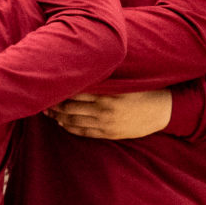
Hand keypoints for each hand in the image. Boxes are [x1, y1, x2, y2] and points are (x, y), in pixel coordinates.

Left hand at [44, 90, 173, 141]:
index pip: (76, 92)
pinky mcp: (109, 133)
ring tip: (48, 112)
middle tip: (42, 100)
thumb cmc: (143, 90)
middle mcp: (104, 110)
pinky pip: (84, 132)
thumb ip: (104, 80)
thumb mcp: (124, 81)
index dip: (60, 91)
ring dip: (59, 117)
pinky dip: (70, 127)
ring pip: (74, 121)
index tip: (49, 86)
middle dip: (55, 105)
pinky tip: (62, 123)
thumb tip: (82, 71)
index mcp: (107, 95)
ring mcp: (106, 124)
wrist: (163, 110)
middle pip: (71, 108)